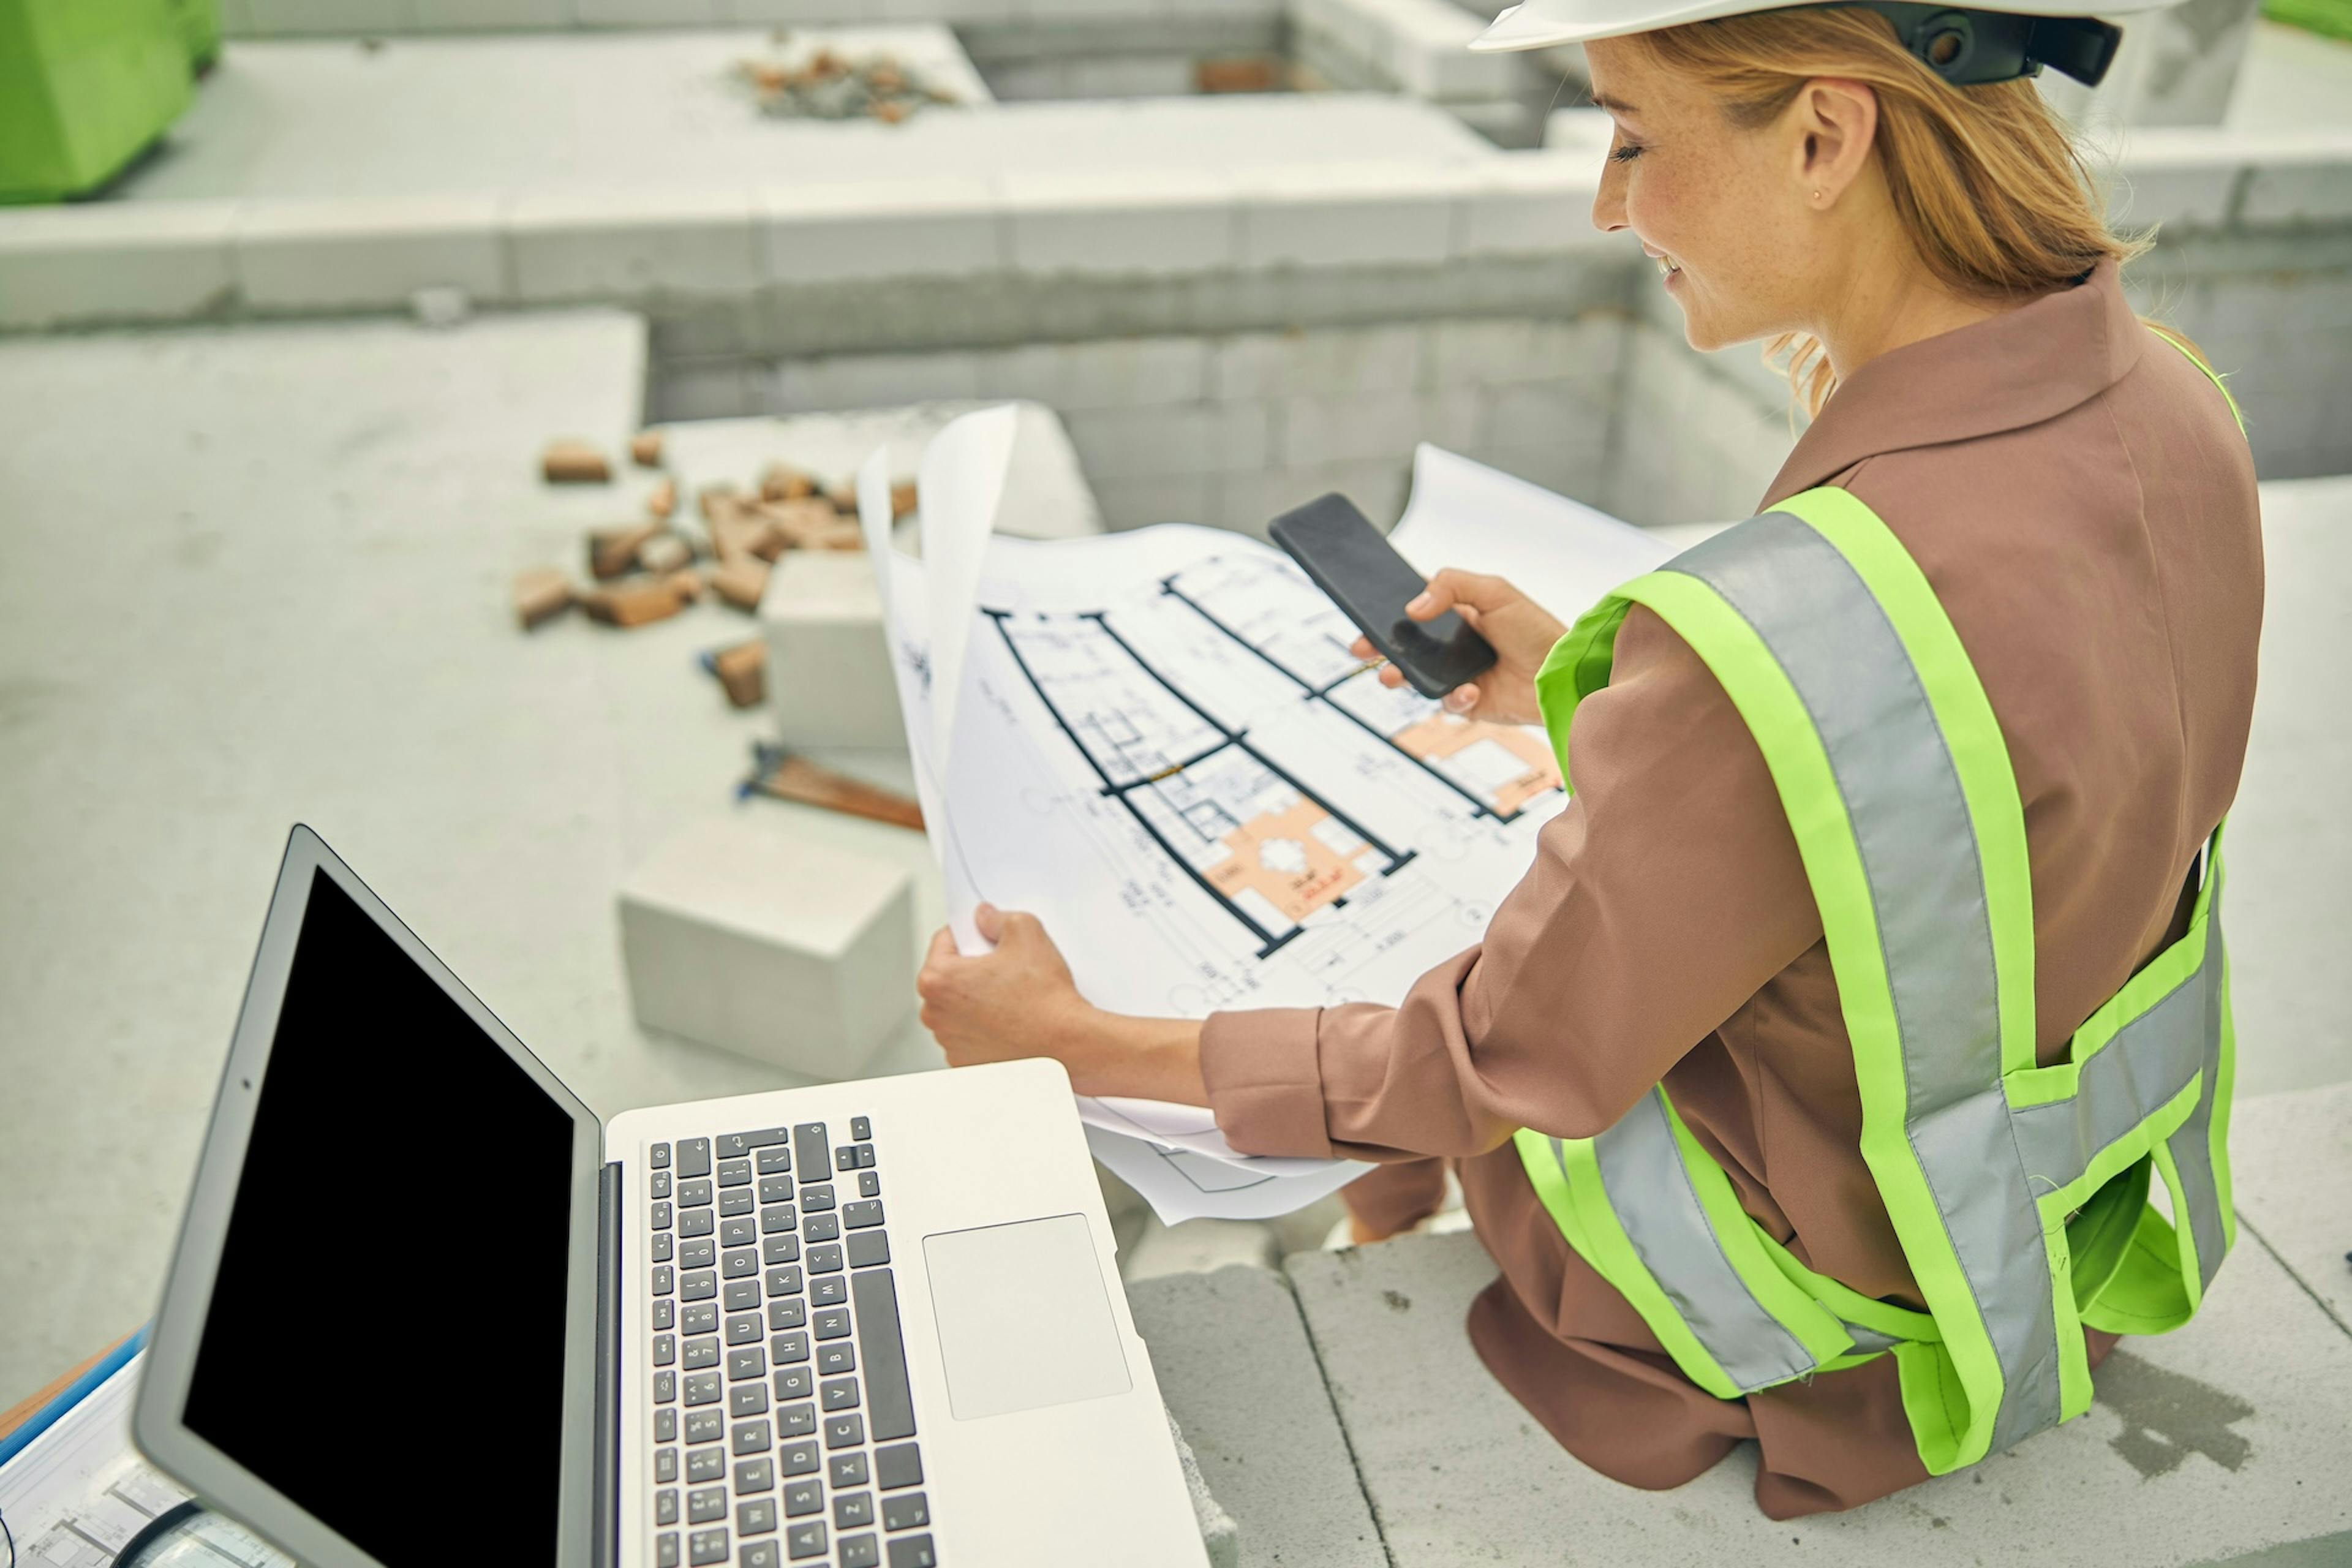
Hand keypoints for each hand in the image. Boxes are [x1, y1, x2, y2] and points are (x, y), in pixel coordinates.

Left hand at [915, 904, 1210, 1103]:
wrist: (1067, 1045)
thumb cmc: (1044, 998)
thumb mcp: (1026, 932)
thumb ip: (997, 918)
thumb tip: (984, 918)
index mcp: (937, 979)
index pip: (943, 941)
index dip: (970, 935)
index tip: (987, 941)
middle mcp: (935, 1015)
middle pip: (948, 977)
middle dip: (972, 970)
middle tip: (1005, 970)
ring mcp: (949, 1042)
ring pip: (959, 1008)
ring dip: (977, 1000)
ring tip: (1012, 998)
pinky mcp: (966, 1063)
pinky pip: (970, 1035)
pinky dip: (985, 1028)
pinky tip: (1011, 1021)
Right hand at [1350, 569, 1564, 726]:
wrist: (1564, 673)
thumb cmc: (1536, 629)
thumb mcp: (1495, 592)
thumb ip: (1452, 586)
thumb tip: (1412, 607)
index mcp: (1456, 613)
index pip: (1413, 608)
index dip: (1387, 610)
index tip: (1365, 611)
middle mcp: (1452, 644)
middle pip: (1403, 645)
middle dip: (1378, 646)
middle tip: (1361, 647)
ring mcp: (1457, 674)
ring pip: (1414, 676)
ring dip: (1399, 675)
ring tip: (1393, 675)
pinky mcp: (1467, 702)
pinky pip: (1445, 702)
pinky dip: (1453, 697)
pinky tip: (1471, 689)